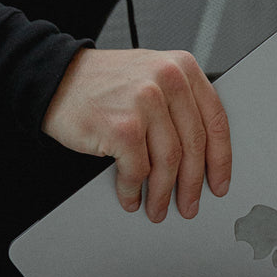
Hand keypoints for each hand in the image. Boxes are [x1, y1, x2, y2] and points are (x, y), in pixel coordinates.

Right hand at [40, 47, 231, 221]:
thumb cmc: (103, 85)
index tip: (219, 182)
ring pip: (168, 163)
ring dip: (163, 194)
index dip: (221, 159)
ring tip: (158, 208)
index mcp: (183, 68)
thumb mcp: (151, 79)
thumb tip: (202, 157)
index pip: (215, 121)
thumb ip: (179, 106)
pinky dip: (134, 190)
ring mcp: (145, 102)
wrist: (56, 80)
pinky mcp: (123, 127)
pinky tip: (131, 197)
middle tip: (189, 204)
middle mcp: (168, 80)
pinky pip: (137, 171)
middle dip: (192, 184)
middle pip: (194, 146)